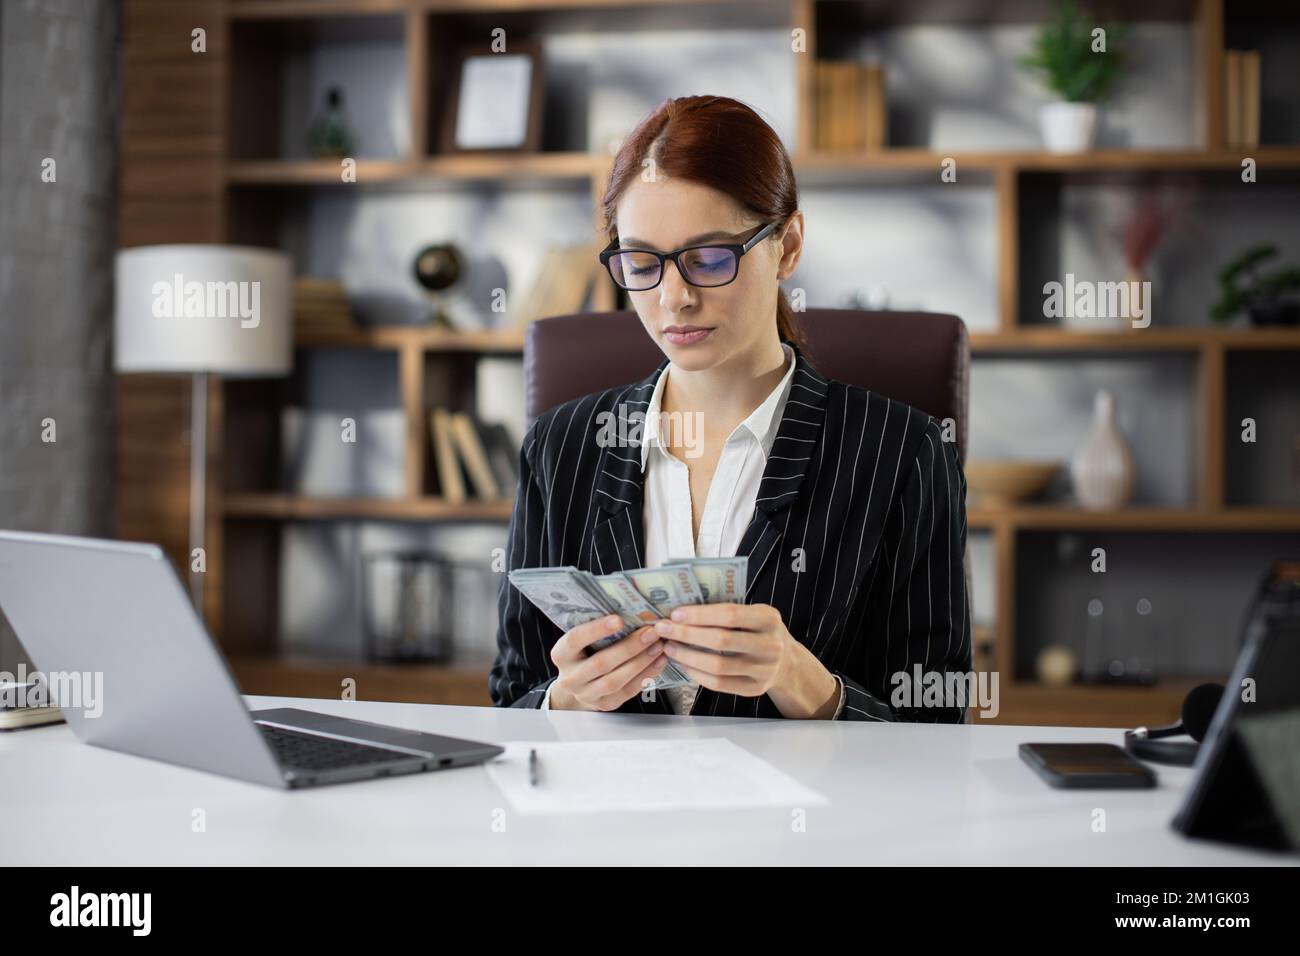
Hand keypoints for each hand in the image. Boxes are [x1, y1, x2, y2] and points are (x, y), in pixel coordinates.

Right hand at [548, 615, 666, 710]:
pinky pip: (627, 692)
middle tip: (651, 633)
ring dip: (641, 662)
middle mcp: (570, 677)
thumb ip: (598, 629)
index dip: (597, 630)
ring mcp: (586, 694)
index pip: (575, 640)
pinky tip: (659, 661)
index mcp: (561, 654)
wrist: (578, 685)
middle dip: (629, 647)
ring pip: (615, 680)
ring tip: (658, 646)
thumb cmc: (585, 652)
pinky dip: (646, 676)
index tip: (620, 619)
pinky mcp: (604, 704)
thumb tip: (632, 610)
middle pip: (600, 663)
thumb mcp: (583, 640)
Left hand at [653, 603, 839, 717]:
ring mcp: (763, 670)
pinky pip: (719, 684)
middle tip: (664, 629)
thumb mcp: (754, 613)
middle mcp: (770, 646)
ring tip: (669, 647)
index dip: (700, 615)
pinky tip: (683, 663)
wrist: (786, 661)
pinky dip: (697, 673)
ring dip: (687, 656)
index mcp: (769, 619)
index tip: (675, 613)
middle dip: (686, 634)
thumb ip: (726, 611)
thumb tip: (682, 611)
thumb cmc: (761, 631)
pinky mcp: (754, 689)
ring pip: (717, 666)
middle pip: (721, 641)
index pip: (730, 615)